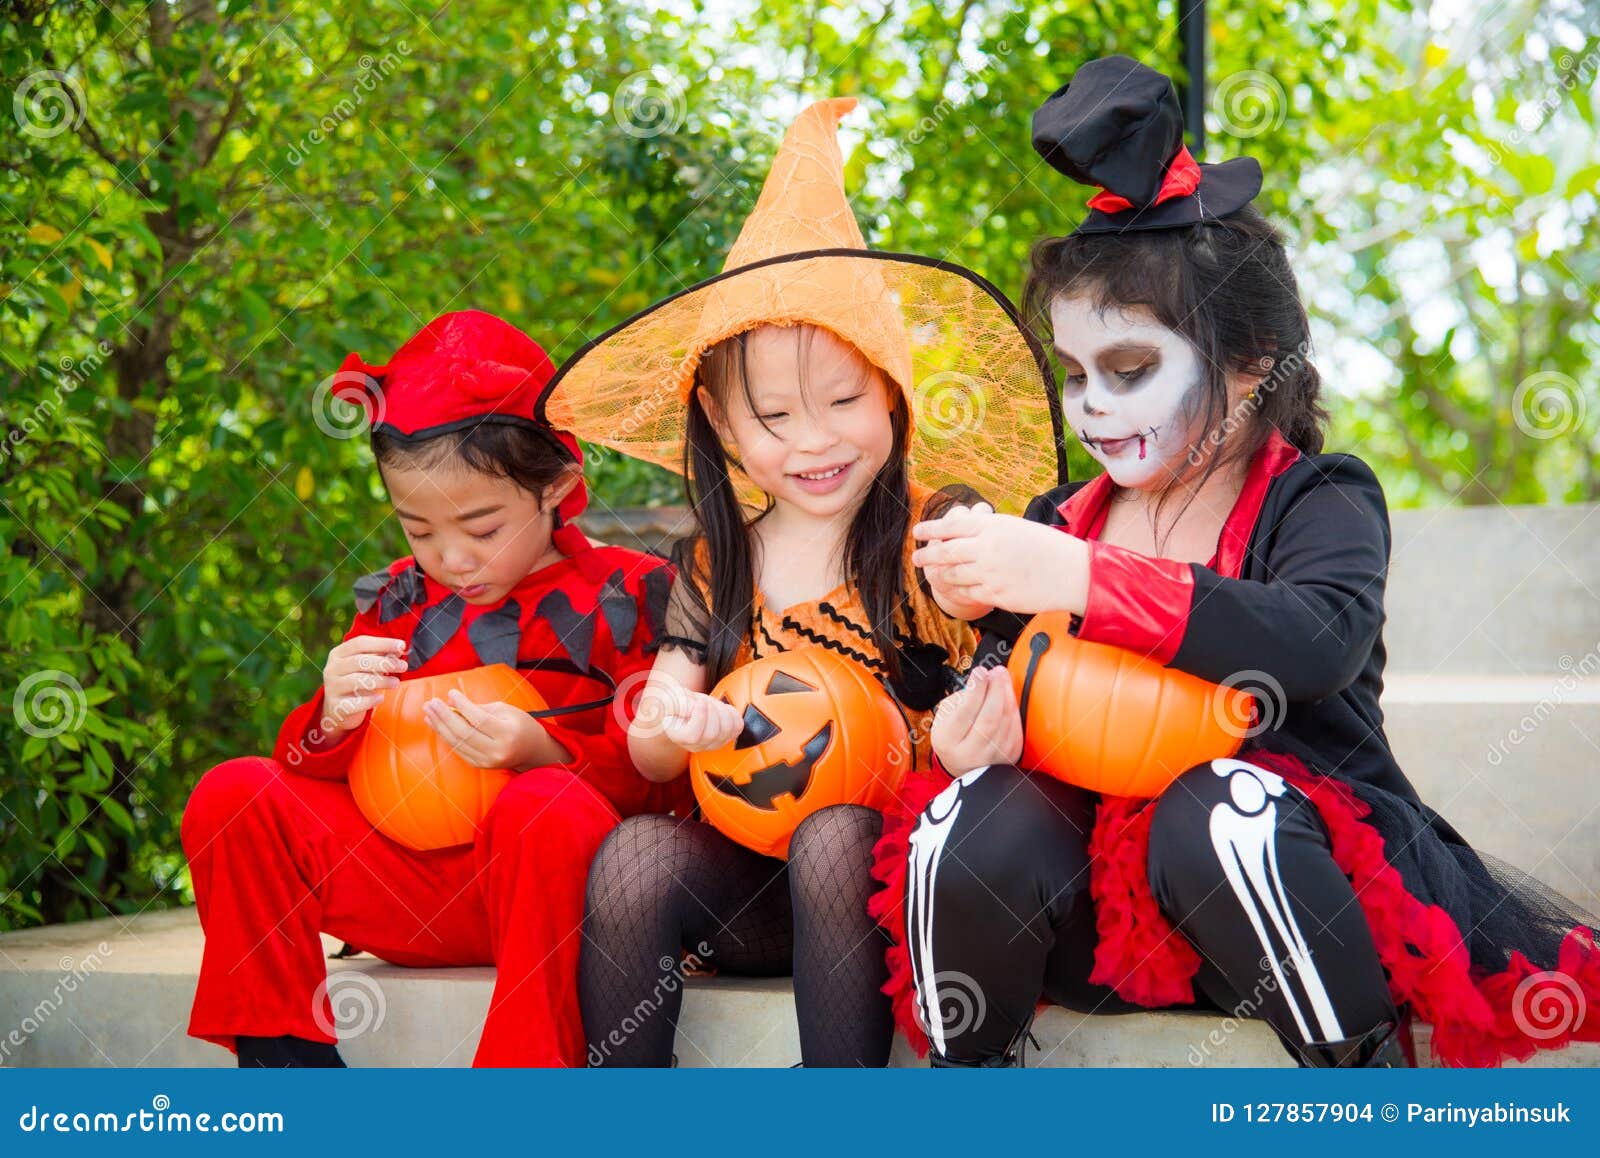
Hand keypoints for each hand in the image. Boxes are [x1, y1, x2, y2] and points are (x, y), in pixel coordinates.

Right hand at [320, 635, 406, 739]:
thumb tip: (399, 649)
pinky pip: (355, 703)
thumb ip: (379, 657)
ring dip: (381, 681)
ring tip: (395, 683)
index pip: (360, 643)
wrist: (337, 709)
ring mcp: (332, 687)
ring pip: (357, 681)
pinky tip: (380, 698)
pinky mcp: (336, 706)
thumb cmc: (354, 683)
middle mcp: (332, 669)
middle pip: (359, 661)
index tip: (401, 645)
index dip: (382, 643)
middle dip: (385, 662)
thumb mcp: (364, 667)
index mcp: (338, 654)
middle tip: (403, 666)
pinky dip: (370, 700)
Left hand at [423, 690, 551, 770]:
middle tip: (432, 702)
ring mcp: (487, 761)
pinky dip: (446, 736)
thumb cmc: (520, 725)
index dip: (463, 705)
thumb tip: (452, 701)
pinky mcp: (480, 765)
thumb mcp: (506, 710)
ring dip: (440, 726)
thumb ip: (479, 707)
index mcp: (507, 734)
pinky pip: (458, 749)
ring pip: (457, 743)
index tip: (451, 693)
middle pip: (464, 733)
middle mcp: (497, 751)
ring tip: (429, 712)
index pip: (479, 719)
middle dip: (444, 716)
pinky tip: (437, 724)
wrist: (532, 751)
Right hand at [660, 690, 744, 752]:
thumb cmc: (676, 702)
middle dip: (713, 711)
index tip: (700, 702)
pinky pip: (737, 728)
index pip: (692, 736)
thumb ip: (678, 704)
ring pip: (727, 730)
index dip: (700, 717)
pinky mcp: (725, 737)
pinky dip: (733, 714)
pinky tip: (722, 709)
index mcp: (678, 736)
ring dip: (723, 711)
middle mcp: (695, 745)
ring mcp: (712, 743)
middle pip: (712, 734)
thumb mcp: (671, 699)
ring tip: (712, 704)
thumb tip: (691, 709)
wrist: (684, 705)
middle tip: (705, 701)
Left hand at [912, 504, 1087, 615]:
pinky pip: (967, 594)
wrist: (1071, 573)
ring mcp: (990, 574)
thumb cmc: (1047, 547)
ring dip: (940, 575)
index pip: (952, 526)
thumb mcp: (1016, 527)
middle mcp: (987, 549)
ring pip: (953, 575)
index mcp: (993, 526)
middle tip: (916, 558)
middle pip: (946, 552)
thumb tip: (961, 533)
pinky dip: (956, 591)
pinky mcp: (995, 595)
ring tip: (933, 574)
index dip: (931, 529)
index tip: (918, 532)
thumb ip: (988, 530)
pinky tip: (953, 589)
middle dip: (927, 555)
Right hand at [930, 665, 1023, 776]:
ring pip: (1006, 721)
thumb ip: (962, 698)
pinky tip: (1008, 695)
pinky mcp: (1008, 757)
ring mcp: (991, 757)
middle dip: (996, 689)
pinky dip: (1013, 708)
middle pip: (990, 718)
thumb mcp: (945, 716)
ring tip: (1002, 678)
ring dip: (1007, 695)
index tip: (980, 671)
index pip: (965, 712)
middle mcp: (970, 753)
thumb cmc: (953, 735)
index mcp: (948, 740)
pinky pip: (1015, 728)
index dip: (975, 689)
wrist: (962, 765)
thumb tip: (986, 679)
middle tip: (997, 672)